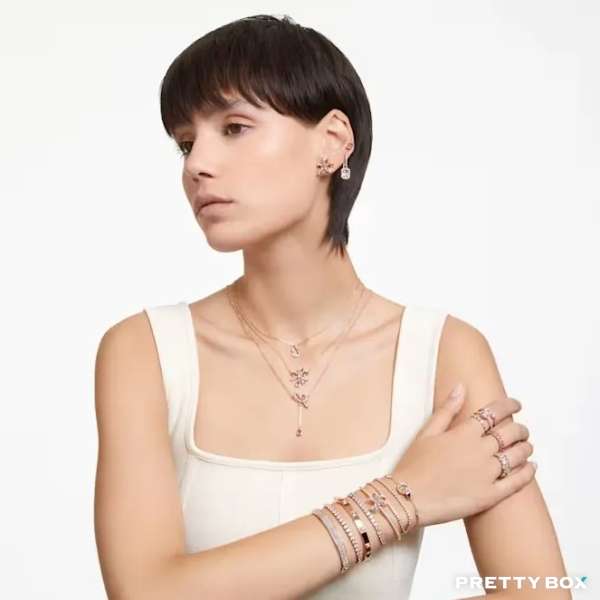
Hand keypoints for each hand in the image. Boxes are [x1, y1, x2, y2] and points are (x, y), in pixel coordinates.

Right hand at [389, 384, 535, 527]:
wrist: (408, 498)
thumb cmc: (413, 464)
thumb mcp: (426, 432)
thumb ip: (447, 410)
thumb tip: (460, 387)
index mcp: (464, 433)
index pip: (494, 412)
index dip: (509, 406)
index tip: (516, 404)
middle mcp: (480, 450)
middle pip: (510, 433)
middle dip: (520, 428)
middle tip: (521, 429)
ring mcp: (487, 473)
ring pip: (517, 455)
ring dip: (525, 448)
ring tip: (527, 446)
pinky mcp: (490, 495)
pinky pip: (517, 482)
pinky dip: (528, 473)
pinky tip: (531, 467)